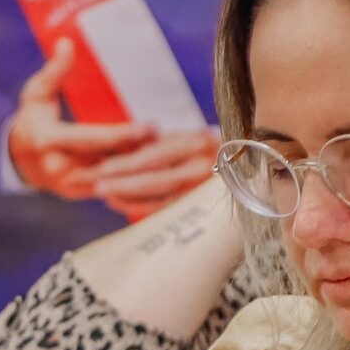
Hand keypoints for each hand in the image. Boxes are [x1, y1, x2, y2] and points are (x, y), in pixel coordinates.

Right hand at [5, 39, 160, 201]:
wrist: (20, 160)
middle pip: (109, 165)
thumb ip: (54, 71)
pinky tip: (160, 172)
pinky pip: (115, 192)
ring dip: (145, 172)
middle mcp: (61, 169)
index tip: (149, 126)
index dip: (122, 135)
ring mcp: (73, 186)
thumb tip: (66, 43)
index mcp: (48, 141)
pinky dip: (138, 184)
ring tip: (171, 155)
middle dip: (142, 155)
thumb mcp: (37, 94)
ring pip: (116, 183)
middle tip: (171, 141)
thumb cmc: (33, 120)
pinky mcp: (84, 195)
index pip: (92, 139)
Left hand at [94, 127, 219, 220]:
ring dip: (127, 196)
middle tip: (96, 185)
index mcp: (198, 142)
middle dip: (121, 182)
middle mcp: (203, 166)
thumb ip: (163, 143)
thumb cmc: (215, 155)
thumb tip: (127, 145)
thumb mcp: (191, 140)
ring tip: (105, 195)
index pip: (155, 155)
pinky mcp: (204, 207)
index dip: (126, 162)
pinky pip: (167, 209)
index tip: (102, 167)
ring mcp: (205, 189)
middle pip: (154, 177)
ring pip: (159, 196)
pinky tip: (121, 204)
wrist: (253, 173)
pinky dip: (141, 207)